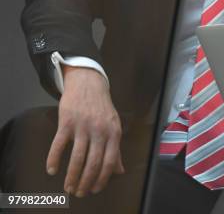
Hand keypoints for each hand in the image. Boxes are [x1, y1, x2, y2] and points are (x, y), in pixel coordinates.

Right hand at [47, 66, 123, 196]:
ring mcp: (83, 125)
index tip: (95, 190)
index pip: (110, 161)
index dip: (102, 178)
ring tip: (68, 187)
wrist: (89, 84)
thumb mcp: (114, 126)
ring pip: (77, 157)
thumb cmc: (102, 108)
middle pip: (93, 162)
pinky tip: (52, 170)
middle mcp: (100, 130)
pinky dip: (54, 159)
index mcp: (114, 132)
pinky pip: (59, 144)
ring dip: (71, 175)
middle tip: (79, 192)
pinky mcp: (67, 121)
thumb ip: (116, 149)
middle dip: (86, 181)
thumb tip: (119, 171)